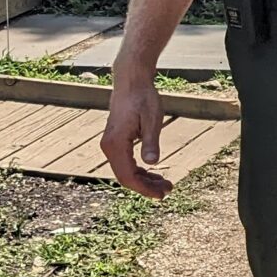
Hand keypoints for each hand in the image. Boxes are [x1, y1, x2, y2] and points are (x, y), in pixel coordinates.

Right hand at [101, 73, 172, 198]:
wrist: (131, 82)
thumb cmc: (143, 98)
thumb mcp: (153, 119)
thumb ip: (151, 141)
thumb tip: (152, 162)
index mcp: (116, 143)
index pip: (128, 176)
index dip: (144, 189)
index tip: (162, 194)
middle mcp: (109, 146)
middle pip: (125, 177)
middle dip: (146, 187)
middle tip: (167, 190)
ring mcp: (110, 144)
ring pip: (125, 172)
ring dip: (143, 180)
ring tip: (164, 183)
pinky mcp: (115, 142)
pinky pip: (125, 163)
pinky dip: (139, 171)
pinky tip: (153, 172)